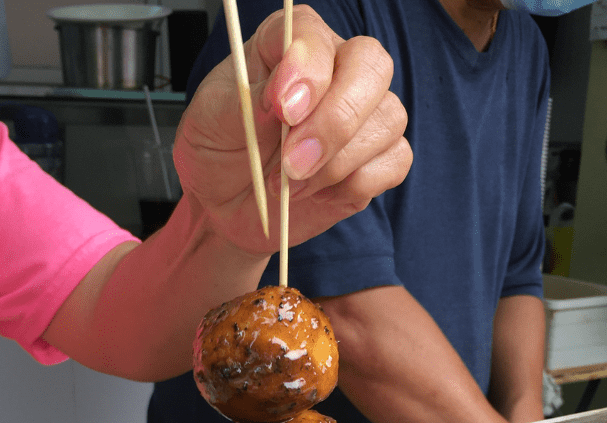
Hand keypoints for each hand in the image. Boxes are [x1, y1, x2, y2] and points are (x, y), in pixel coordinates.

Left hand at [175, 4, 411, 253]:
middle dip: (334, 122)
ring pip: (387, 119)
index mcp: (290, 48)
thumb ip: (251, 98)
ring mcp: (362, 116)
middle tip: (291, 163)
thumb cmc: (218, 152)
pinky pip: (394, 161)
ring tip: (290, 184)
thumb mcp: (212, 119)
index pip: (314, 35)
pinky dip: (355, 183)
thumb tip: (289, 92)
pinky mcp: (374, 160)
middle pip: (372, 67)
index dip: (307, 69)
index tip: (281, 110)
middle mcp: (335, 72)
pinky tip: (317, 193)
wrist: (225, 204)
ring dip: (337, 162)